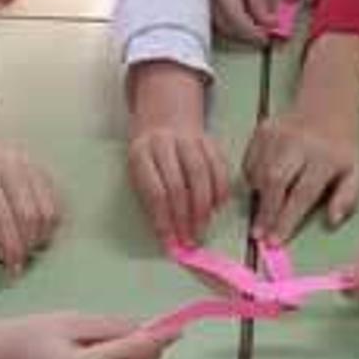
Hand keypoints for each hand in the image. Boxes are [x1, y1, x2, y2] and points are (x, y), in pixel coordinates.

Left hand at [0, 115, 59, 271]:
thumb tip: (8, 257)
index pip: (3, 219)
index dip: (12, 249)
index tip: (14, 271)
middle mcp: (9, 165)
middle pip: (30, 216)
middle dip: (28, 245)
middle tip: (21, 260)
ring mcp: (29, 164)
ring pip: (47, 211)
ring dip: (42, 237)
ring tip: (28, 245)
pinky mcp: (41, 168)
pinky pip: (56, 203)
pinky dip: (50, 224)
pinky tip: (37, 230)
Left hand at [128, 125, 231, 245]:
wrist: (164, 118)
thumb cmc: (149, 155)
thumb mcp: (138, 172)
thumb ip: (151, 201)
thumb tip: (168, 235)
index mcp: (140, 153)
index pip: (154, 191)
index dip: (163, 219)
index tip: (169, 240)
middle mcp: (164, 143)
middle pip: (178, 185)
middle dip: (184, 217)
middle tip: (189, 239)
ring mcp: (188, 139)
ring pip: (201, 176)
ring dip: (203, 208)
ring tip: (202, 228)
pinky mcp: (209, 140)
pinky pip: (219, 167)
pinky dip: (220, 190)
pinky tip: (217, 208)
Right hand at [204, 0, 271, 44]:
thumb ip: (260, 1)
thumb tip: (269, 23)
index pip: (238, 21)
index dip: (254, 33)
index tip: (267, 38)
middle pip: (228, 28)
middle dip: (248, 36)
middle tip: (265, 36)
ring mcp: (204, 1)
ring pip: (222, 27)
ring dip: (240, 32)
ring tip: (256, 29)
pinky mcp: (205, 2)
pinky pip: (218, 20)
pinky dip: (232, 25)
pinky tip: (244, 22)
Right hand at [243, 114, 358, 243]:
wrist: (328, 106)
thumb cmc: (341, 148)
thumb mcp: (355, 173)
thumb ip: (347, 198)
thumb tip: (333, 220)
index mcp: (325, 157)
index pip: (302, 193)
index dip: (287, 220)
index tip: (274, 242)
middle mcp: (299, 143)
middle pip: (275, 181)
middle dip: (265, 212)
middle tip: (258, 234)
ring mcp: (278, 133)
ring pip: (258, 173)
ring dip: (259, 198)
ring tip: (265, 211)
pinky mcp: (263, 129)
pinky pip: (249, 161)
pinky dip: (252, 179)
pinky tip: (263, 186)